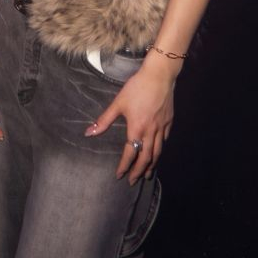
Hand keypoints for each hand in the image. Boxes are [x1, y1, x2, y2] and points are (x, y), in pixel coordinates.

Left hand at [85, 63, 174, 183]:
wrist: (159, 76)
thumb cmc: (136, 88)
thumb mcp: (118, 103)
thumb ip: (104, 120)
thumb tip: (89, 133)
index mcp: (136, 128)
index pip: (129, 153)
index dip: (124, 166)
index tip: (119, 176)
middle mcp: (150, 132)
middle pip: (145, 158)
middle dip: (138, 171)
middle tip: (133, 181)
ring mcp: (161, 128)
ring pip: (157, 152)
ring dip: (151, 165)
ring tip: (146, 174)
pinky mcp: (168, 122)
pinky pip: (164, 141)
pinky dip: (159, 151)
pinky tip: (157, 153)